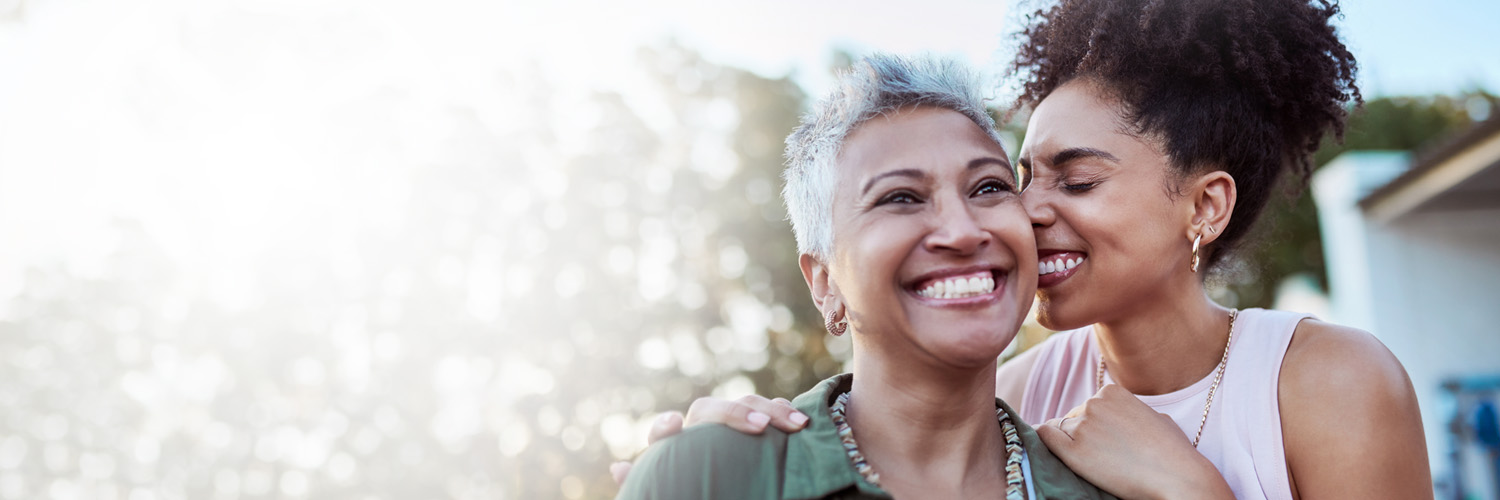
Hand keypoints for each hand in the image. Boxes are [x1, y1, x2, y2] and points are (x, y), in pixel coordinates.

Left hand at [609, 395, 810, 485]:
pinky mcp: (753, 425)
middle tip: (761, 427)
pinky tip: (800, 421)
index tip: (674, 424)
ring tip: (794, 425)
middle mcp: (698, 429)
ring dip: (770, 409)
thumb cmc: (691, 488)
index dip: (665, 427)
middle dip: (735, 413)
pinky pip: (767, 409)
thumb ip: (647, 480)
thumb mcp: (671, 489)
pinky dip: (784, 410)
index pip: (663, 433)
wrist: (714, 484)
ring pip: (743, 403)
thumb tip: (617, 468)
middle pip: (709, 409)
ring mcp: (727, 424)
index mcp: (674, 446)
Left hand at [1036, 384, 1232, 499]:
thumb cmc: (1172, 452)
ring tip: (1092, 461)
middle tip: (1101, 455)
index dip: (1093, 425)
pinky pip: (1045, 437)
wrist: (1178, 477)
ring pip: (1059, 430)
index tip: (1104, 441)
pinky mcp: (1073, 452)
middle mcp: (1093, 403)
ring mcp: (1082, 426)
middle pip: (1073, 418)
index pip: (1088, 406)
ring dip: (1069, 444)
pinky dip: (1045, 443)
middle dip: (1081, 435)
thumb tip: (1119, 416)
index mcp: (1111, 392)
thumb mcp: (1154, 416)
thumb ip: (1130, 411)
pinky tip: (1052, 453)